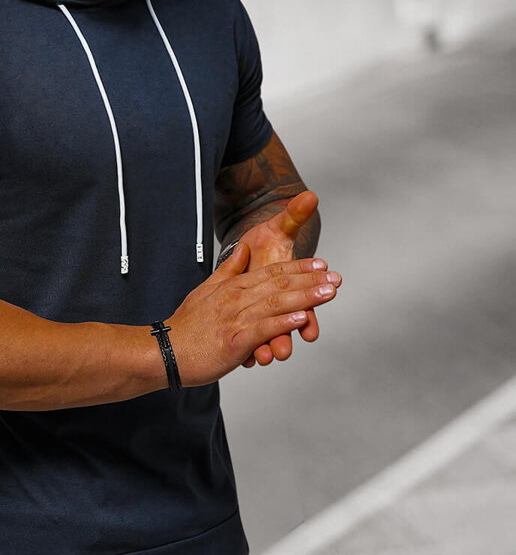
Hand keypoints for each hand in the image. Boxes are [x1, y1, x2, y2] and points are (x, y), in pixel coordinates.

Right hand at [167, 241, 340, 385]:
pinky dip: (284, 323)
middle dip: (310, 279)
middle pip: (279, 284)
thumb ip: (227, 270)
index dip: (299, 267)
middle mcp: (236, 298)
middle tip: (336, 276)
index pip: (271, 272)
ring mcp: (235, 319)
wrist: (164, 351)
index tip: (322, 263)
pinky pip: (263, 328)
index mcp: (232, 286)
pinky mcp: (234, 340)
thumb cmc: (186, 326)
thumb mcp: (205, 291)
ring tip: (329, 292)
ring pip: (276, 303)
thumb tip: (242, 250)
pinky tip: (303, 319)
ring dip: (305, 297)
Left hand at [236, 190, 320, 366]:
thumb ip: (294, 215)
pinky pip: (249, 341)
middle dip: (287, 337)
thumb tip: (310, 195)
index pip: (307, 306)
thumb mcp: (277, 229)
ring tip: (264, 357)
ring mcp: (263, 315)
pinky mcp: (247, 321)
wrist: (243, 254)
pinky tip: (245, 359)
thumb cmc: (265, 242)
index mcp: (290, 287)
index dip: (310, 319)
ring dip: (268, 348)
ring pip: (269, 337)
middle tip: (284, 349)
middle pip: (288, 326)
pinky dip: (249, 350)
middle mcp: (280, 305)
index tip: (310, 331)